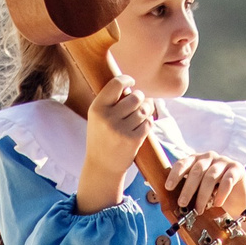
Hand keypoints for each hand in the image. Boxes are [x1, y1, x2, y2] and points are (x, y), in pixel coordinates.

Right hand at [80, 65, 153, 211]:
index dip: (127, 79)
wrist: (102, 165)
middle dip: (140, 98)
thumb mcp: (98, 117)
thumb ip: (112, 101)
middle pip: (136, 96)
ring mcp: (121, 129)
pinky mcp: (133, 140)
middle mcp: (108, 117)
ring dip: (145, 111)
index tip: (131, 82)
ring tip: (138, 117)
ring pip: (144, 110)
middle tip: (137, 104)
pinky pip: (148, 123)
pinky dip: (147, 123)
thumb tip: (131, 86)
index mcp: (97, 108)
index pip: (116, 84)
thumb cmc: (102, 137)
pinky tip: (141, 127)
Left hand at [163, 148, 245, 222]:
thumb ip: (185, 188)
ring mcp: (224, 161)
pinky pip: (227, 180)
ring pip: (211, 176)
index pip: (183, 163)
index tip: (168, 187)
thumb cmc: (213, 195)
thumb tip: (164, 197)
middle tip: (182, 203)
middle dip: (188, 189)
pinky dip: (221, 193)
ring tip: (200, 209)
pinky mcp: (238, 169)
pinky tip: (217, 203)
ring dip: (203, 195)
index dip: (175, 175)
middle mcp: (210, 157)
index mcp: (197, 159)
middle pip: (196, 170)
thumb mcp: (197, 190)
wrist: (237, 201)